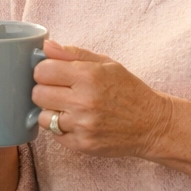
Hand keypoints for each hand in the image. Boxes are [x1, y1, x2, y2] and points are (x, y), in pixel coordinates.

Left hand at [31, 39, 174, 157]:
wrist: (152, 124)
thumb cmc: (128, 90)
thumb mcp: (106, 64)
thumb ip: (73, 54)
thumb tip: (46, 46)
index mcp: (88, 76)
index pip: (42, 71)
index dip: (44, 71)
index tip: (52, 73)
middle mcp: (83, 101)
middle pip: (38, 94)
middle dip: (44, 90)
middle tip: (59, 91)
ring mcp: (82, 125)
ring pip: (43, 116)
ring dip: (51, 112)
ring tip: (68, 108)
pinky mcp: (82, 144)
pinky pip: (54, 135)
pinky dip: (61, 128)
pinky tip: (75, 122)